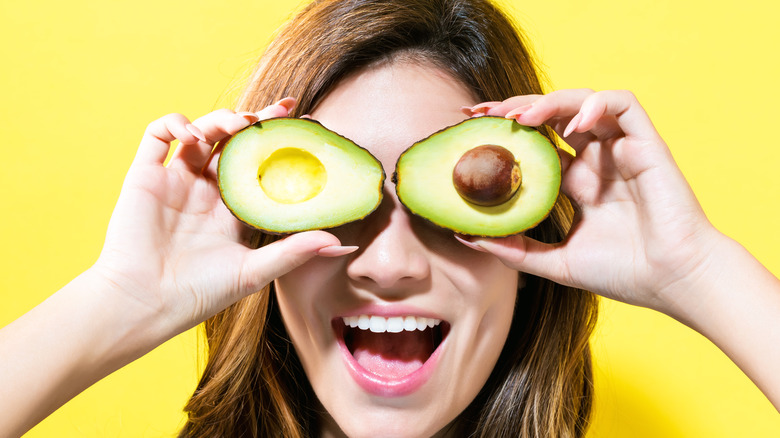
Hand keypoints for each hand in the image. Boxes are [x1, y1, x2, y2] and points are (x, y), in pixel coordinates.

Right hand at [92, 99, 348, 337]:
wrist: (144, 303)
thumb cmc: (199, 293)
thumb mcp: (255, 271)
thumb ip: (296, 252)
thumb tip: (344, 245)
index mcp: (232, 210)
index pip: (260, 166)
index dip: (279, 144)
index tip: (303, 125)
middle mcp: (206, 191)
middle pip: (233, 143)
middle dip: (256, 121)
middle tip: (281, 109)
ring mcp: (175, 182)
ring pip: (201, 134)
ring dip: (220, 120)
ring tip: (239, 124)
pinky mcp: (145, 176)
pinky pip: (157, 136)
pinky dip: (175, 123)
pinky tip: (192, 133)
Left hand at [461, 89, 722, 313]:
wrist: (674, 282)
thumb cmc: (625, 273)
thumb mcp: (556, 262)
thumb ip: (514, 249)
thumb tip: (465, 236)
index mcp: (577, 181)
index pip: (536, 144)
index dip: (505, 132)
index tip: (470, 128)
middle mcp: (596, 160)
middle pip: (551, 117)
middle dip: (515, 107)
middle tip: (481, 111)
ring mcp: (621, 149)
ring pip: (581, 103)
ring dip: (548, 102)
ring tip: (518, 117)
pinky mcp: (647, 143)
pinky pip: (623, 105)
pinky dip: (596, 104)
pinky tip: (571, 124)